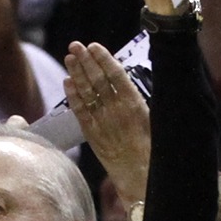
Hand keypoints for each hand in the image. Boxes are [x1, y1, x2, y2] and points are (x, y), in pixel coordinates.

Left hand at [63, 41, 150, 203]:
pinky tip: (67, 82)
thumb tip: (125, 80)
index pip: (116, 74)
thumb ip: (137, 98)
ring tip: (70, 57)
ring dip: (76, 73)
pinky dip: (72, 96)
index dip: (103, 58)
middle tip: (75, 45)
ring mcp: (103, 122)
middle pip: (97, 79)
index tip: (94, 46)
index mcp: (134, 104)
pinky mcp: (93, 134)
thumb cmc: (153, 147)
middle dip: (85, 60)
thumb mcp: (153, 118)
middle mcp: (116, 110)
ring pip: (87, 92)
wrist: (141, 175)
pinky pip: (80, 112)